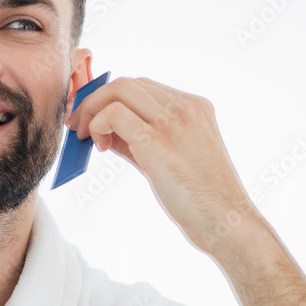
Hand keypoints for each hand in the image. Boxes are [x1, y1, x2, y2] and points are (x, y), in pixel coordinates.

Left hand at [64, 76, 261, 254]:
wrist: (226, 222)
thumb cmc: (200, 198)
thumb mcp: (171, 158)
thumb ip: (141, 138)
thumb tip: (104, 130)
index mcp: (194, 107)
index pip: (141, 86)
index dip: (110, 99)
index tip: (92, 118)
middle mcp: (186, 107)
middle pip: (126, 83)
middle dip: (94, 101)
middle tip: (79, 127)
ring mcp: (174, 121)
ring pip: (118, 90)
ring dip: (92, 110)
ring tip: (88, 137)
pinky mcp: (159, 141)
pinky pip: (115, 114)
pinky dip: (98, 125)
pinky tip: (102, 147)